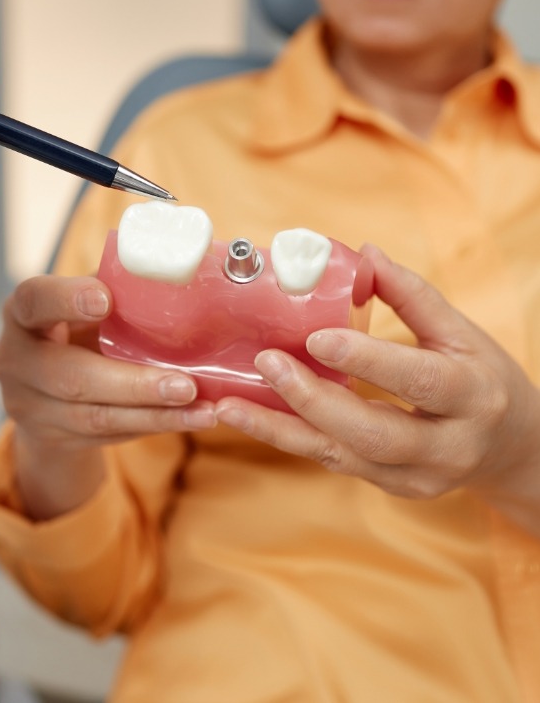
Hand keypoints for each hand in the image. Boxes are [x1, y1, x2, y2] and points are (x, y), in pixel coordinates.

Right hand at [0, 274, 216, 518]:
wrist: (46, 392)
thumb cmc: (78, 329)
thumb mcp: (85, 304)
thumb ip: (117, 288)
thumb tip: (181, 269)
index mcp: (23, 313)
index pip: (34, 301)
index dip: (66, 300)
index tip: (105, 298)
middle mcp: (16, 361)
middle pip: (71, 378)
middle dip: (133, 384)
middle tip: (186, 384)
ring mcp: (30, 406)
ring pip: (96, 416)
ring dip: (156, 415)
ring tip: (203, 411)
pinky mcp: (55, 437)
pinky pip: (110, 435)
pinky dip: (154, 426)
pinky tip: (191, 419)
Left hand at [215, 245, 539, 533]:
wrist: (510, 448)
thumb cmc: (484, 379)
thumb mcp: (462, 333)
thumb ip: (413, 295)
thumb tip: (364, 253)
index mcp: (471, 396)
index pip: (416, 379)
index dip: (366, 359)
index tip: (316, 337)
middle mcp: (445, 446)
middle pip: (371, 431)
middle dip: (311, 400)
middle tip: (266, 363)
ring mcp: (415, 477)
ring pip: (340, 456)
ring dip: (280, 430)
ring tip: (229, 406)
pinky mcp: (390, 487)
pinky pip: (332, 461)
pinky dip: (290, 438)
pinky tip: (251, 418)